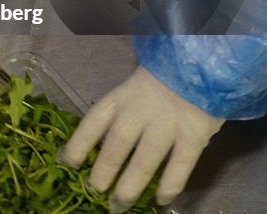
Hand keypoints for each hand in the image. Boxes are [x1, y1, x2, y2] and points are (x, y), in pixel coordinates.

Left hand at [61, 67, 223, 211]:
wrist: (200, 66)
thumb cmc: (160, 79)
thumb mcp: (131, 87)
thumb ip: (119, 111)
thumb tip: (98, 143)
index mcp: (120, 98)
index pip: (92, 124)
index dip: (76, 145)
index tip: (66, 163)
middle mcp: (139, 112)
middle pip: (116, 147)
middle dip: (102, 174)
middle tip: (94, 192)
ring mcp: (167, 125)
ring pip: (144, 162)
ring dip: (129, 187)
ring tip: (118, 205)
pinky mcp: (193, 136)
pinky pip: (179, 167)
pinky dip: (169, 186)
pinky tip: (160, 200)